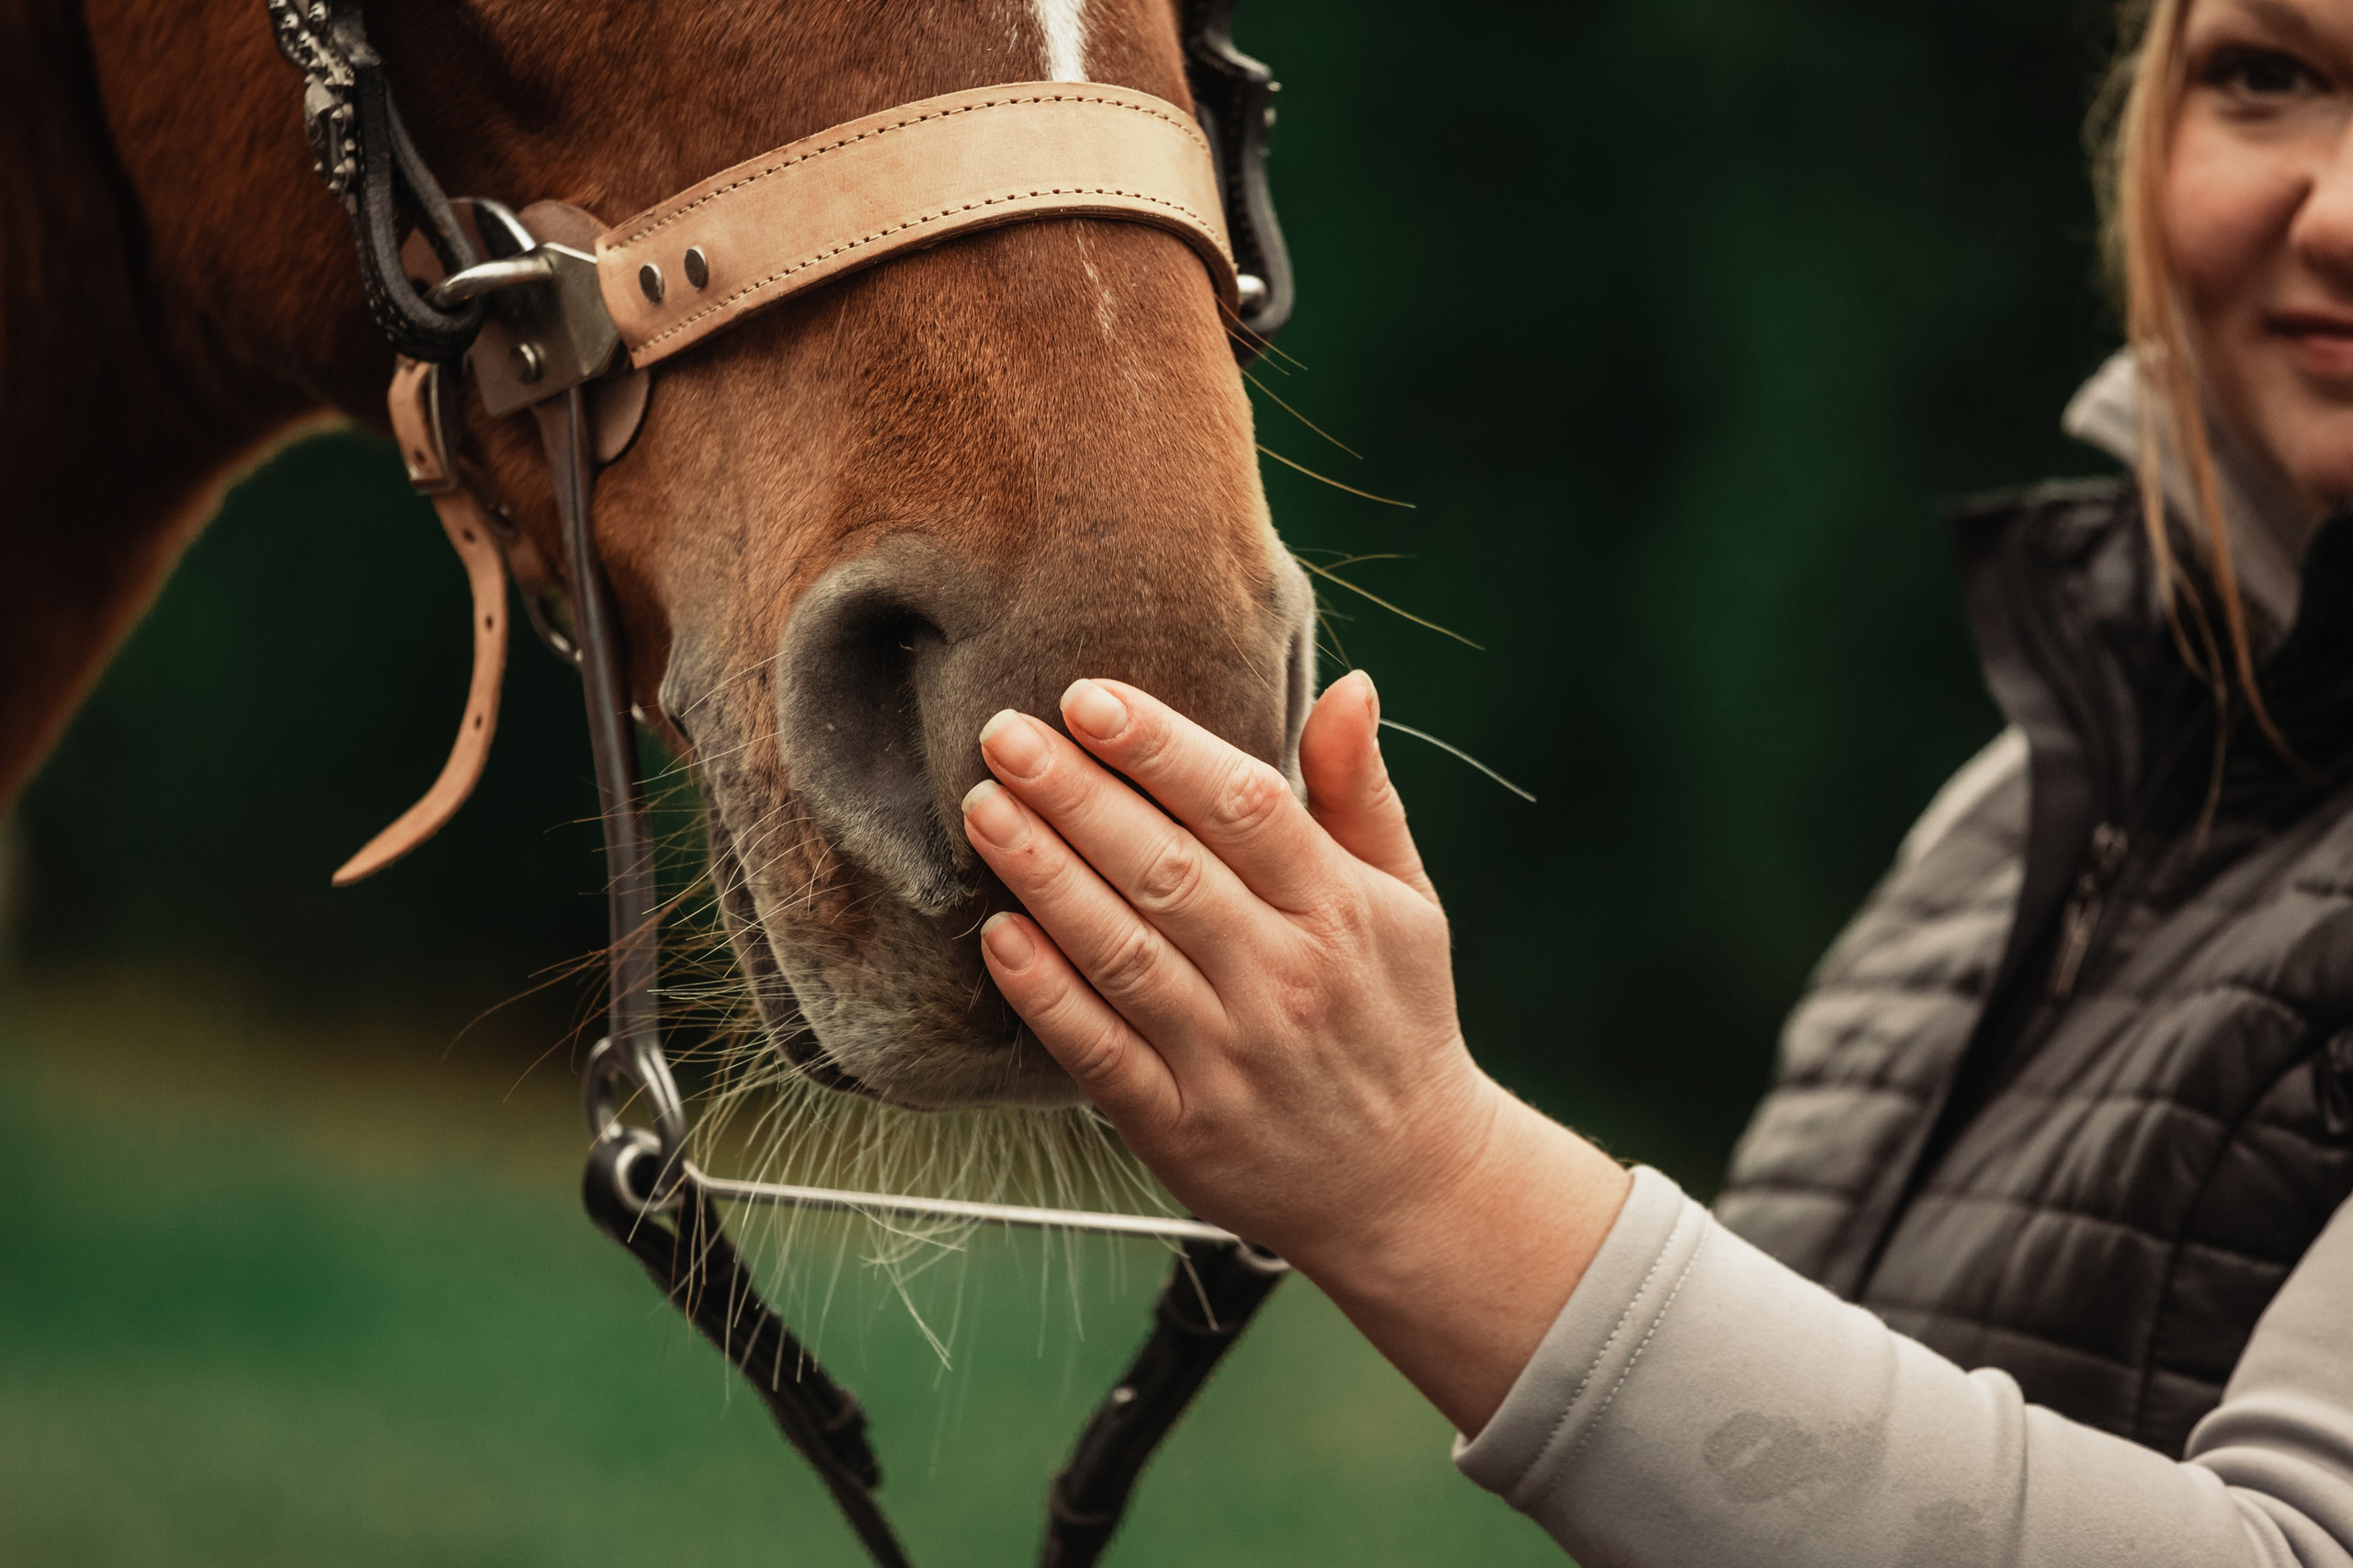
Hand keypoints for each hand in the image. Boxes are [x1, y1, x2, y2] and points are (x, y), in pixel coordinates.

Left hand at [960, 672, 1629, 1432]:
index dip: (1161, 746)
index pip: (1244, 804)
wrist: (1411, 1186)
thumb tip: (1349, 685)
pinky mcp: (1181, 1125)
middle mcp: (1285, 978)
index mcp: (1339, 909)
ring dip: (1045, 877)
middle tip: (1005, 736)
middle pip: (1168, 869)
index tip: (1087, 697)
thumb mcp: (1406, 902)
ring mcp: (1229, 1056)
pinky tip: (997, 936)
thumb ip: (1360, 794)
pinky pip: (1100, 1051)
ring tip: (984, 810)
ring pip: (1123, 952)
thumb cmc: (1396, 1021)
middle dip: (1078, 795)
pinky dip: (1046, 993)